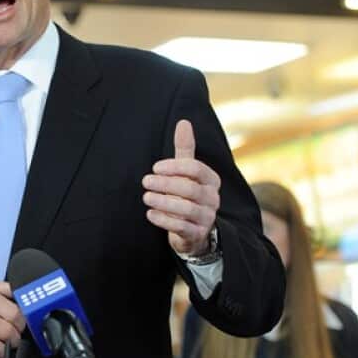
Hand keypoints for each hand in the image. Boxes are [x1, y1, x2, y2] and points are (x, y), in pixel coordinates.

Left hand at [142, 119, 220, 256]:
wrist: (193, 230)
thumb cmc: (187, 193)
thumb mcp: (186, 171)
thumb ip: (185, 149)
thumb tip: (183, 122)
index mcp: (211, 180)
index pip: (196, 169)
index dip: (174, 167)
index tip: (155, 168)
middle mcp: (213, 198)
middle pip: (190, 189)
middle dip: (165, 184)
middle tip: (145, 181)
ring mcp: (207, 218)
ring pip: (186, 209)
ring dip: (163, 202)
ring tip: (146, 197)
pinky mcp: (197, 235)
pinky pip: (181, 227)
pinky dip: (164, 220)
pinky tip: (150, 214)